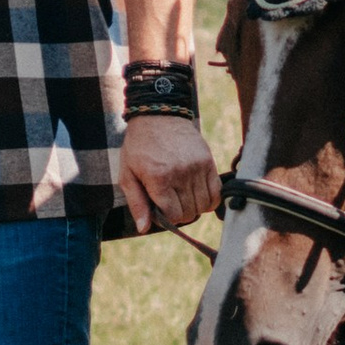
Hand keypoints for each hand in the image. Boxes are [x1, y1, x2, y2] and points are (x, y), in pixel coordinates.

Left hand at [118, 111, 218, 235]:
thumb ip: (137, 203)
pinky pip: (216, 193)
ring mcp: (197, 167)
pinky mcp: (209, 161)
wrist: (158, 115)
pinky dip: (209, 200)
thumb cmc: (139, 147)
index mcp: (159, 178)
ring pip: (204, 205)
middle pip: (189, 213)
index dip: (167, 218)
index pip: (173, 215)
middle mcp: (181, 174)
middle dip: (180, 214)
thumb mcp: (128, 174)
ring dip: (194, 207)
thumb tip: (144, 229)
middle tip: (171, 202)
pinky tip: (197, 194)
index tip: (161, 210)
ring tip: (183, 197)